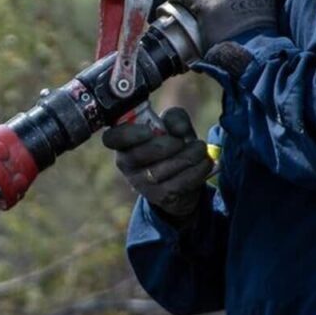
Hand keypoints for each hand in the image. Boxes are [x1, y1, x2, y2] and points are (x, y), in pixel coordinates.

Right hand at [99, 107, 211, 223]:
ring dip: (185, 157)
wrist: (181, 178)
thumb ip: (174, 118)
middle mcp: (126, 164)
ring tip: (200, 148)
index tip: (149, 130)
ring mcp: (141, 183)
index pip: (111, 138)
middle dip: (165, 146)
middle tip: (181, 141)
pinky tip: (204, 162)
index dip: (128, 134)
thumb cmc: (171, 144)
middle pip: (137, 155)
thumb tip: (177, 128)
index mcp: (124, 142)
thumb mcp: (172, 126)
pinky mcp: (159, 196)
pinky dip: (195, 171)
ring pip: (159, 171)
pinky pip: (176, 184)